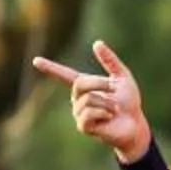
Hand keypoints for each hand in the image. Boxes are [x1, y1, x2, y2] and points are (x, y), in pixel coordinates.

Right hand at [36, 42, 152, 159]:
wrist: (134, 124)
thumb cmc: (128, 102)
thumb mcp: (122, 77)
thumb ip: (110, 61)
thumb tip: (96, 43)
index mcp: (85, 85)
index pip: (63, 75)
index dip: (50, 67)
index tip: (35, 60)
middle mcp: (78, 98)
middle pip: (80, 84)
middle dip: (101, 84)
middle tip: (115, 91)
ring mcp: (79, 113)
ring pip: (88, 99)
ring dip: (107, 102)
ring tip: (114, 109)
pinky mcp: (83, 126)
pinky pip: (88, 113)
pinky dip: (104, 113)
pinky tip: (109, 117)